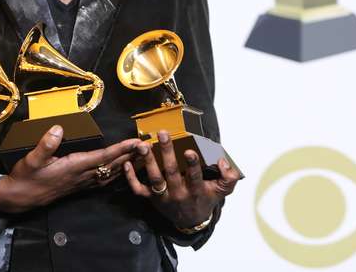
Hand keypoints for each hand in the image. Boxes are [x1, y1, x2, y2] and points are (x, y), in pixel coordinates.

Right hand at [0, 125, 139, 212]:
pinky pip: (103, 180)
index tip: (135, 142)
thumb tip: (58, 129)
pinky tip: (121, 171)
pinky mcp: (78, 186)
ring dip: (127, 165)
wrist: (20, 198)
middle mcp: (81, 176)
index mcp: (73, 167)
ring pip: (110, 174)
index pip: (103, 157)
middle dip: (131, 156)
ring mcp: (81, 183)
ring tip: (141, 157)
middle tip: (148, 146)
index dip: (120, 149)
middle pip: (112, 166)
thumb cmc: (26, 177)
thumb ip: (45, 145)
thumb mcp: (31, 160)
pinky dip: (115, 174)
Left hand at [123, 130, 238, 229]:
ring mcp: (163, 196)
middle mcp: (178, 194)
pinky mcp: (150, 198)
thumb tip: (223, 162)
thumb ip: (228, 177)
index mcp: (196, 191)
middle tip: (163, 135)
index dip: (192, 165)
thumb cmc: (205, 199)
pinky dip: (131, 178)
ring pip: (154, 179)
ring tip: (143, 145)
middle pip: (171, 173)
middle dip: (166, 153)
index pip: (195, 177)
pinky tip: (127, 163)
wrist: (190, 220)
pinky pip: (138, 189)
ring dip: (148, 161)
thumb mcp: (222, 191)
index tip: (189, 151)